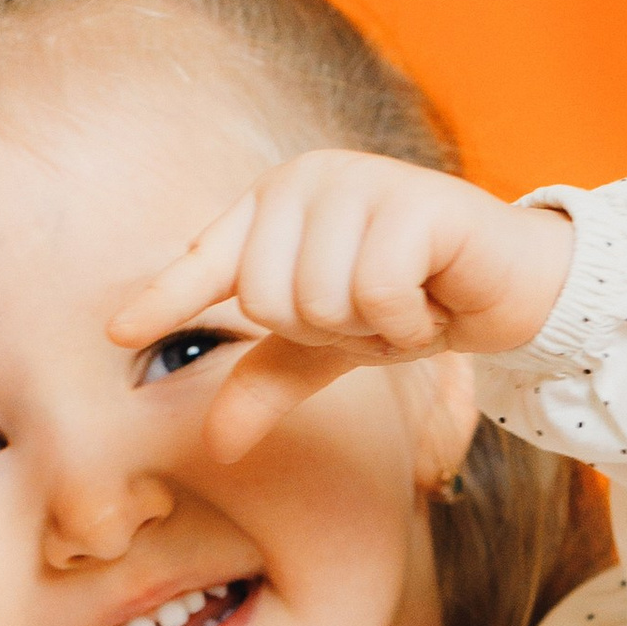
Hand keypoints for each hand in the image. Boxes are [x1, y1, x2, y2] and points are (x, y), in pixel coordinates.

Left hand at [109, 152, 571, 462]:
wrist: (510, 288)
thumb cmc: (412, 302)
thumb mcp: (329, 351)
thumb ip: (269, 384)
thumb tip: (216, 444)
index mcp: (278, 207)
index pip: (208, 261)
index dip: (164, 299)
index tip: (115, 333)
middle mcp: (309, 181)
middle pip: (267, 298)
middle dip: (327, 333)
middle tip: (375, 316)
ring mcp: (360, 183)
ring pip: (318, 298)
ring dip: (370, 330)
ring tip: (405, 306)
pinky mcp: (412, 201)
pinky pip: (373, 291)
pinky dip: (405, 322)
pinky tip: (432, 303)